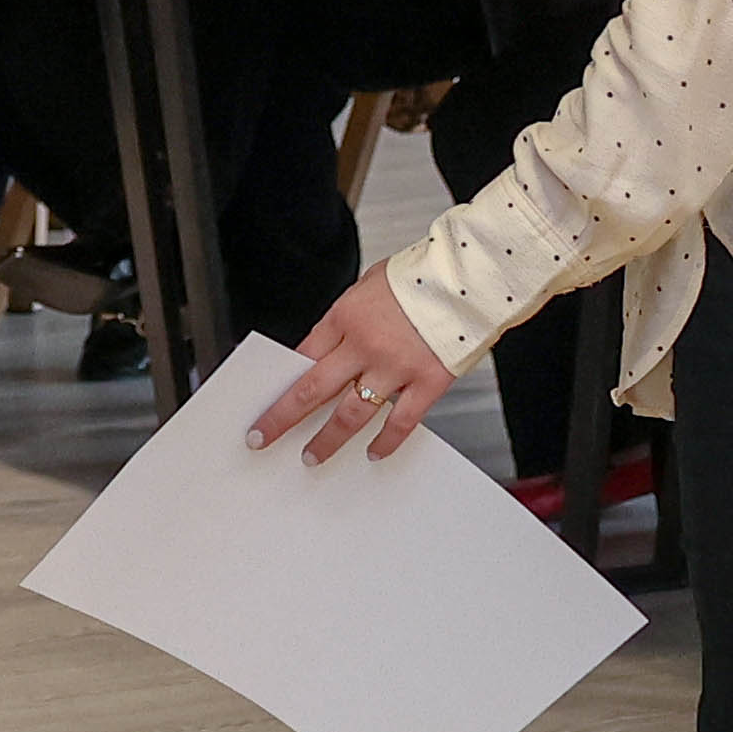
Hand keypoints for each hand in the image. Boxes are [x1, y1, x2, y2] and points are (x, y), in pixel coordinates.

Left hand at [250, 275, 459, 465]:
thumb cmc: (421, 275)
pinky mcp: (427, 382)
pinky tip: (374, 452)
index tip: (270, 400)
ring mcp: (396, 367)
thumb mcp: (368, 284)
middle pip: (312, 390)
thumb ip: (347, 318)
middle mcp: (365, 345)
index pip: (304, 356)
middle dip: (282, 418)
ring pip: (351, 414)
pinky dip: (386, 442)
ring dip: (326, 440)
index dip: (284, 382)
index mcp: (347, 316)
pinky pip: (401, 421)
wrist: (468, 276)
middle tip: (263, 437)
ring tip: (312, 456)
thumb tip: (328, 345)